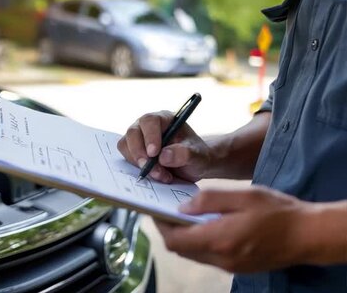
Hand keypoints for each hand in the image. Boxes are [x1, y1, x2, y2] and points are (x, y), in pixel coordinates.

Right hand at [117, 111, 211, 182]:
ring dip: (139, 163)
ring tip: (161, 175)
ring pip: (126, 146)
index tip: (154, 153)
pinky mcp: (133, 152)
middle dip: (139, 152)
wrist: (193, 166)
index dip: (150, 136)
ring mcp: (138, 138)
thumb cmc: (197, 156)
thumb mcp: (198, 156)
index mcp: (165, 119)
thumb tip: (163, 156)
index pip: (150, 121)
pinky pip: (126, 158)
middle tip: (149, 168)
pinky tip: (155, 175)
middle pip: (132, 132)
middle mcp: (147, 126)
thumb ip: (184, 154)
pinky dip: (136, 168)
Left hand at [154, 187, 311, 272]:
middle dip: (169, 231)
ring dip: (184, 238)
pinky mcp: (238, 268)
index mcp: (219, 240)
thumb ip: (209, 200)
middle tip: (166, 210)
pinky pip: (208, 257)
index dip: (161, 225)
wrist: (308, 235)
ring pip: (193, 255)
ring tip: (184, 216)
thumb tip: (182, 207)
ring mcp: (230, 266)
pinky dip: (199, 243)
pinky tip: (206, 226)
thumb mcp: (243, 195)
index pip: (175, 239)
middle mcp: (221, 258)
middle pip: (181, 249)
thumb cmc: (277, 211)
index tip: (156, 210)